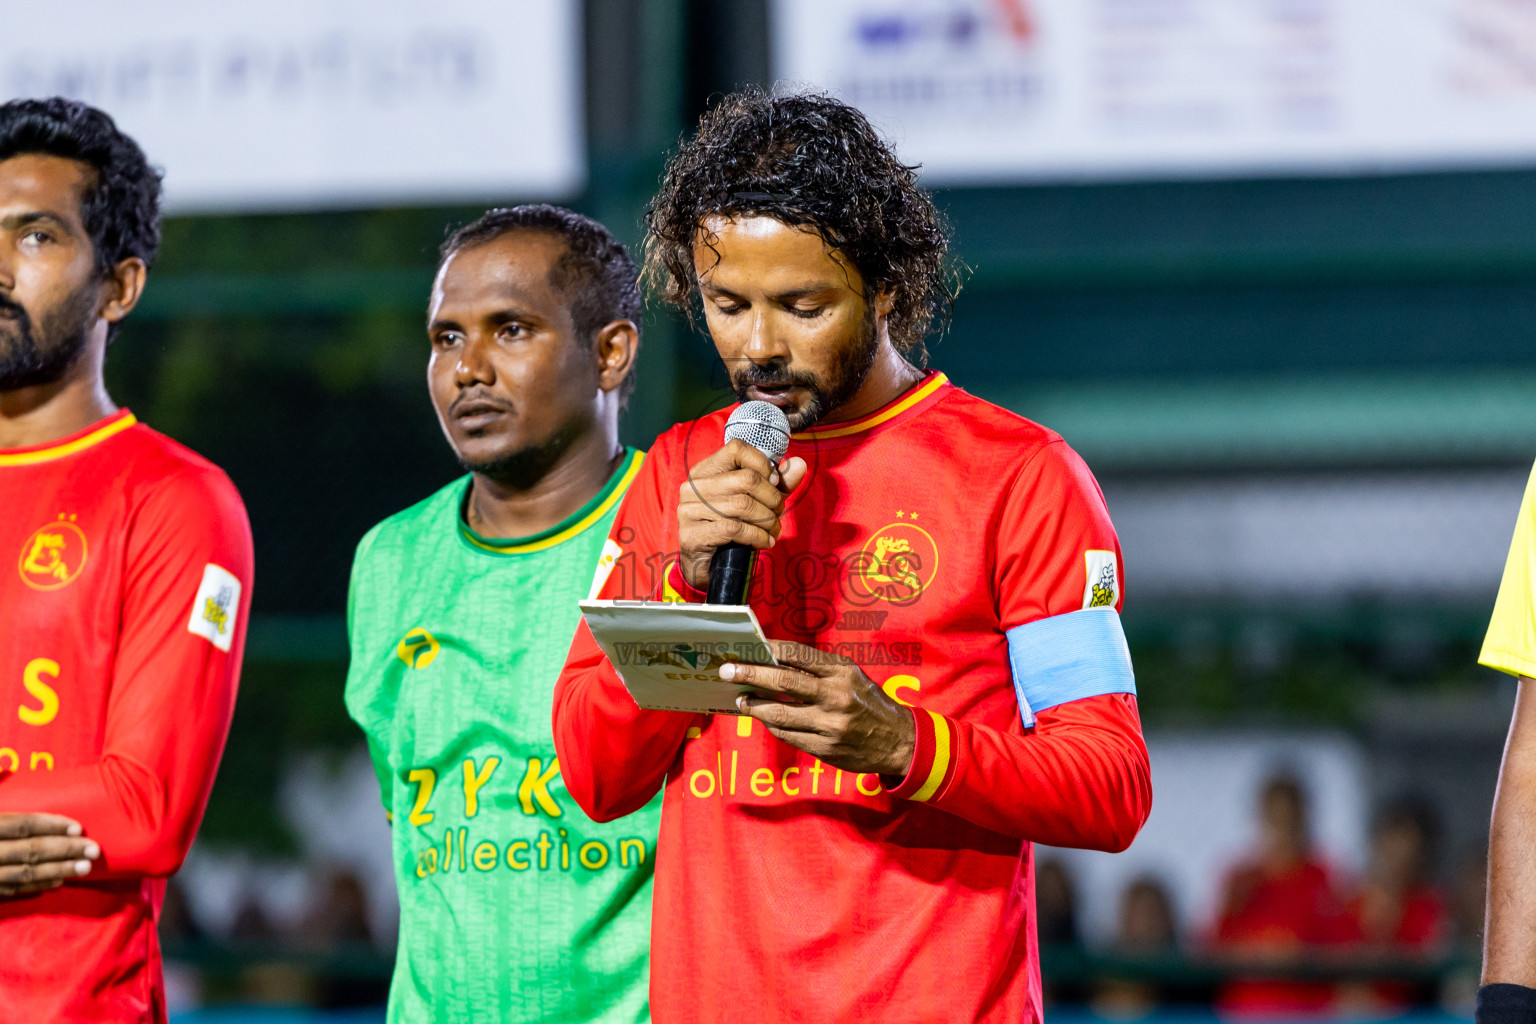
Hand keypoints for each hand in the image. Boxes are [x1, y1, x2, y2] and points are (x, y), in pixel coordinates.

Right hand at [0, 813, 98, 898]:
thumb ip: (16, 822)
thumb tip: (59, 821)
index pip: (24, 825)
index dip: (52, 826)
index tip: (79, 828)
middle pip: (30, 850)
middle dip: (65, 849)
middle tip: (93, 850)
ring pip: (25, 873)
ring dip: (58, 870)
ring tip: (86, 867)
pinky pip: (14, 889)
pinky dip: (38, 885)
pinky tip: (60, 882)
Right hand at [677, 440, 806, 588]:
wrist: (706, 568)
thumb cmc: (730, 530)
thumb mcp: (756, 503)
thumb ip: (777, 484)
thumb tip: (800, 464)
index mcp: (706, 471)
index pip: (736, 449)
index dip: (762, 464)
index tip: (774, 483)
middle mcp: (693, 486)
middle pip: (746, 479)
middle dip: (772, 498)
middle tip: (778, 513)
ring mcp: (689, 510)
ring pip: (743, 505)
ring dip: (767, 520)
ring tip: (774, 530)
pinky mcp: (692, 534)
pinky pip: (735, 529)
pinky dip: (757, 536)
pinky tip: (765, 542)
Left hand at [723, 640, 916, 776]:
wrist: (899, 741)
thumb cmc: (869, 702)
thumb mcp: (851, 677)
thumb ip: (818, 670)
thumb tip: (774, 661)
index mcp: (842, 672)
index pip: (798, 655)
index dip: (769, 649)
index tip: (747, 646)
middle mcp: (836, 696)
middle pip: (784, 681)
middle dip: (751, 674)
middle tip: (727, 671)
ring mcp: (830, 724)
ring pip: (780, 713)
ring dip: (755, 705)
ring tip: (741, 700)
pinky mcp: (825, 748)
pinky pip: (788, 735)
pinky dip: (772, 725)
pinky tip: (763, 718)